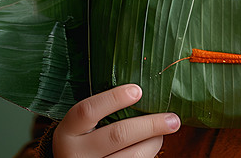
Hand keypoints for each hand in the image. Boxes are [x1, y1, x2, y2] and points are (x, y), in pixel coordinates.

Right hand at [52, 84, 180, 157]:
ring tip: (166, 131)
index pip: (87, 110)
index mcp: (67, 132)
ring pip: (132, 156)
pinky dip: (148, 154)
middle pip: (118, 135)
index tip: (137, 90)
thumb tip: (141, 92)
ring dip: (154, 142)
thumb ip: (99, 113)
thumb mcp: (80, 127)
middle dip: (150, 125)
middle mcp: (75, 154)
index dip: (113, 98)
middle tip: (173, 119)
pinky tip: (153, 145)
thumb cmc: (82, 141)